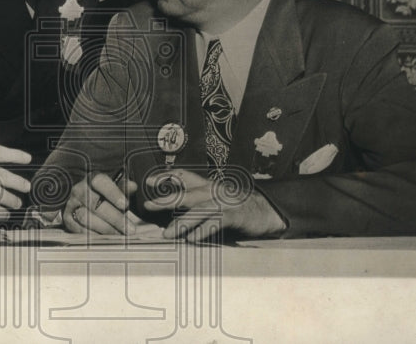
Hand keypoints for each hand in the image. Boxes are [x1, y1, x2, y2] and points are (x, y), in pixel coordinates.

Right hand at [62, 172, 156, 234]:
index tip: (125, 204)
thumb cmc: (103, 194)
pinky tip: (108, 239)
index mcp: (91, 179)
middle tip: (130, 229)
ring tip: (121, 235)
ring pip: (87, 218)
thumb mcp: (114, 187)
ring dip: (106, 229)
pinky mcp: (68, 219)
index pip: (100, 182)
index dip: (113, 193)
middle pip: (95, 205)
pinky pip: (80, 230)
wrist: (83, 199)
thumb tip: (133, 186)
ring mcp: (71, 205)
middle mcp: (79, 190)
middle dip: (115, 218)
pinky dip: (95, 235)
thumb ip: (123, 187)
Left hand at [143, 169, 285, 242]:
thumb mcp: (214, 202)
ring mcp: (225, 203)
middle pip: (187, 195)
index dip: (166, 177)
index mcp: (208, 186)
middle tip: (149, 207)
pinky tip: (192, 239)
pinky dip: (203, 231)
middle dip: (167, 200)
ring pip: (199, 211)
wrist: (266, 212)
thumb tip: (171, 215)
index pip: (184, 176)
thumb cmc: (236, 209)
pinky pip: (216, 223)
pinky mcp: (235, 216)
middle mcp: (214, 191)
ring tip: (167, 234)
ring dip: (182, 223)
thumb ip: (196, 205)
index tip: (149, 181)